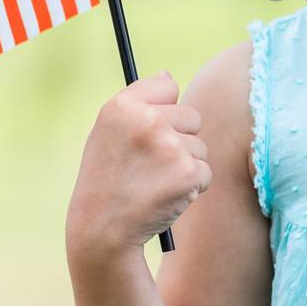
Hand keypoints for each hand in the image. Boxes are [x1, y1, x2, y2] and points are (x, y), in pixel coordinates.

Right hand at [66, 71, 211, 262]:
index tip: (148, 132)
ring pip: (200, 147)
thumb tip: (169, 75)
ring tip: (154, 182)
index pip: (168, 86)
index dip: (162, 110)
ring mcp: (170, 146)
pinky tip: (166, 196)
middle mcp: (147, 121)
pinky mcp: (187, 172)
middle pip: (192, 116)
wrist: (101, 230)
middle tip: (151, 164)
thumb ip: (137, 102)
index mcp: (122, 106)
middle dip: (180, 139)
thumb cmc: (105, 180)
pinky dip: (192, 187)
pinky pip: (205, 172)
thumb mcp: (107, 133)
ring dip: (185, 166)